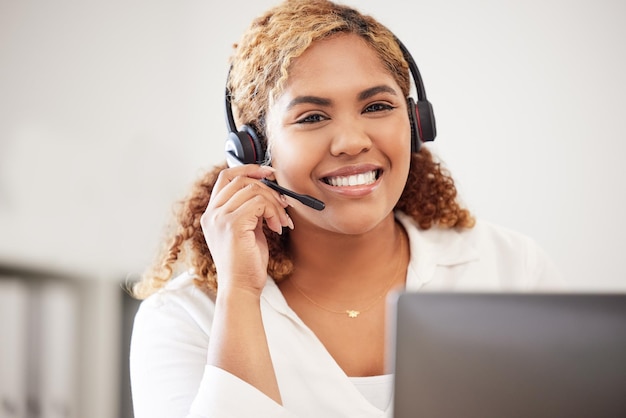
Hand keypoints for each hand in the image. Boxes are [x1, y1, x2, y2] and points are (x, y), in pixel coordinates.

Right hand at [201, 164, 292, 294]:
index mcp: (212, 213)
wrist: (241, 287)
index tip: (269, 173)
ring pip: (253, 190)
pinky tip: (277, 228)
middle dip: (268, 188)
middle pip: (241, 180)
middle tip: (284, 203)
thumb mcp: (247, 230)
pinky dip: (273, 212)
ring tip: (281, 221)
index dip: (248, 169)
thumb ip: (250, 210)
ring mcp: (220, 218)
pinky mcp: (232, 224)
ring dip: (274, 204)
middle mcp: (212, 213)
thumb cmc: (246, 262)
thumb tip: (269, 191)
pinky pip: (258, 203)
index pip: (226, 177)